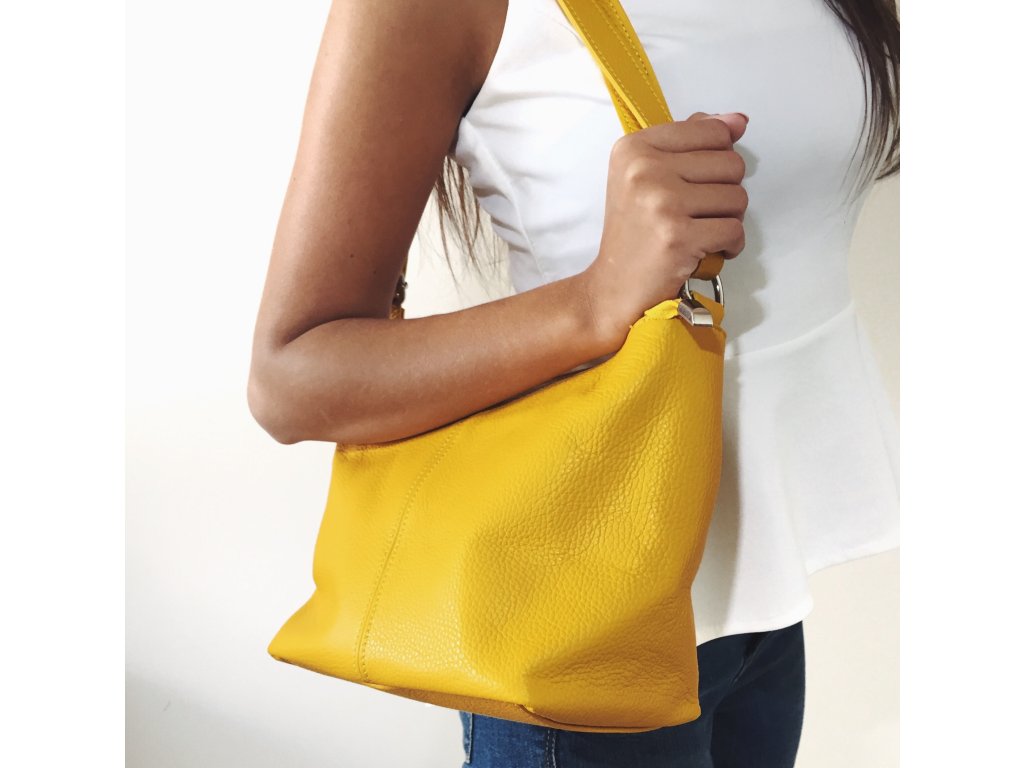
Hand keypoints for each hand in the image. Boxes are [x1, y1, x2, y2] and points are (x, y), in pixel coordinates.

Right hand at [579, 111, 748, 349]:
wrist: (613, 287)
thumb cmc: (634, 233)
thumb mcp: (647, 177)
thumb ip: (690, 142)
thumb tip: (737, 121)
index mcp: (634, 147)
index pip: (712, 130)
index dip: (718, 159)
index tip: (697, 182)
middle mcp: (645, 169)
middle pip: (731, 163)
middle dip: (725, 193)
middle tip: (698, 213)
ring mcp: (661, 202)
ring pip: (738, 197)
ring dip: (728, 220)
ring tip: (700, 231)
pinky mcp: (678, 236)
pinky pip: (734, 230)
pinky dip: (730, 245)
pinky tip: (706, 251)